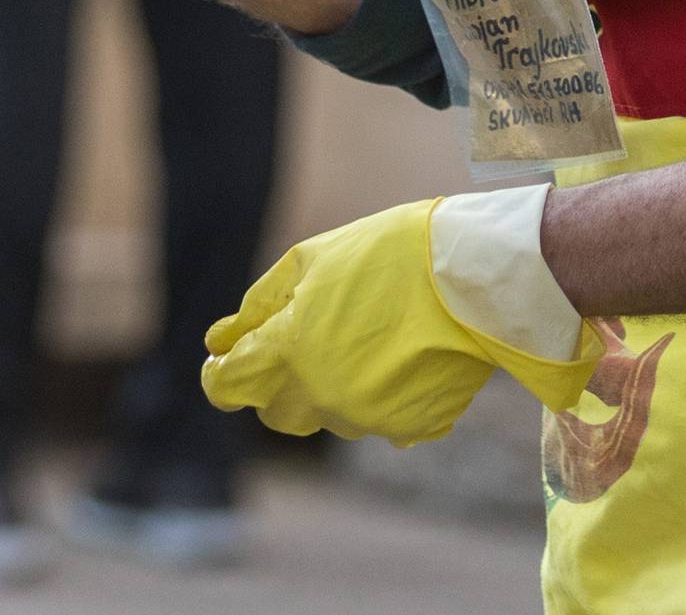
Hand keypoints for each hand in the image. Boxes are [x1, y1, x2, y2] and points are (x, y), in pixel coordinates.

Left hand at [203, 195, 600, 446]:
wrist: (468, 275)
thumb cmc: (381, 255)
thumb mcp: (306, 264)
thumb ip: (257, 309)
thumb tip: (217, 342)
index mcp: (290, 351)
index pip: (229, 386)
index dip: (220, 375)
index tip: (224, 361)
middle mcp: (324, 396)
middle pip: (276, 412)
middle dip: (275, 383)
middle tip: (300, 339)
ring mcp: (369, 419)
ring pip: (328, 416)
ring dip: (330, 386)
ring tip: (364, 333)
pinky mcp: (412, 430)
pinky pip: (378, 420)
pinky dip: (377, 394)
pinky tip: (397, 354)